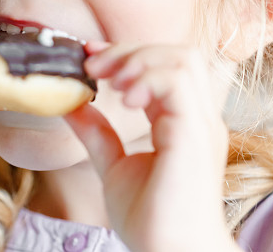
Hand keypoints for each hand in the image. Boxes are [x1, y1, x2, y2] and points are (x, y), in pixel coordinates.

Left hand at [65, 42, 240, 251]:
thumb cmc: (152, 221)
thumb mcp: (114, 166)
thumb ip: (98, 134)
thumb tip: (71, 104)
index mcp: (184, 123)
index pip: (165, 66)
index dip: (128, 54)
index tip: (91, 56)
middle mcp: (198, 118)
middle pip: (179, 53)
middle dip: (132, 51)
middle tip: (94, 65)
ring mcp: (200, 125)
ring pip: (184, 59)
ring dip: (139, 60)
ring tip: (111, 80)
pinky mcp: (194, 135)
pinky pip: (178, 83)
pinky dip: (147, 79)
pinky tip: (124, 98)